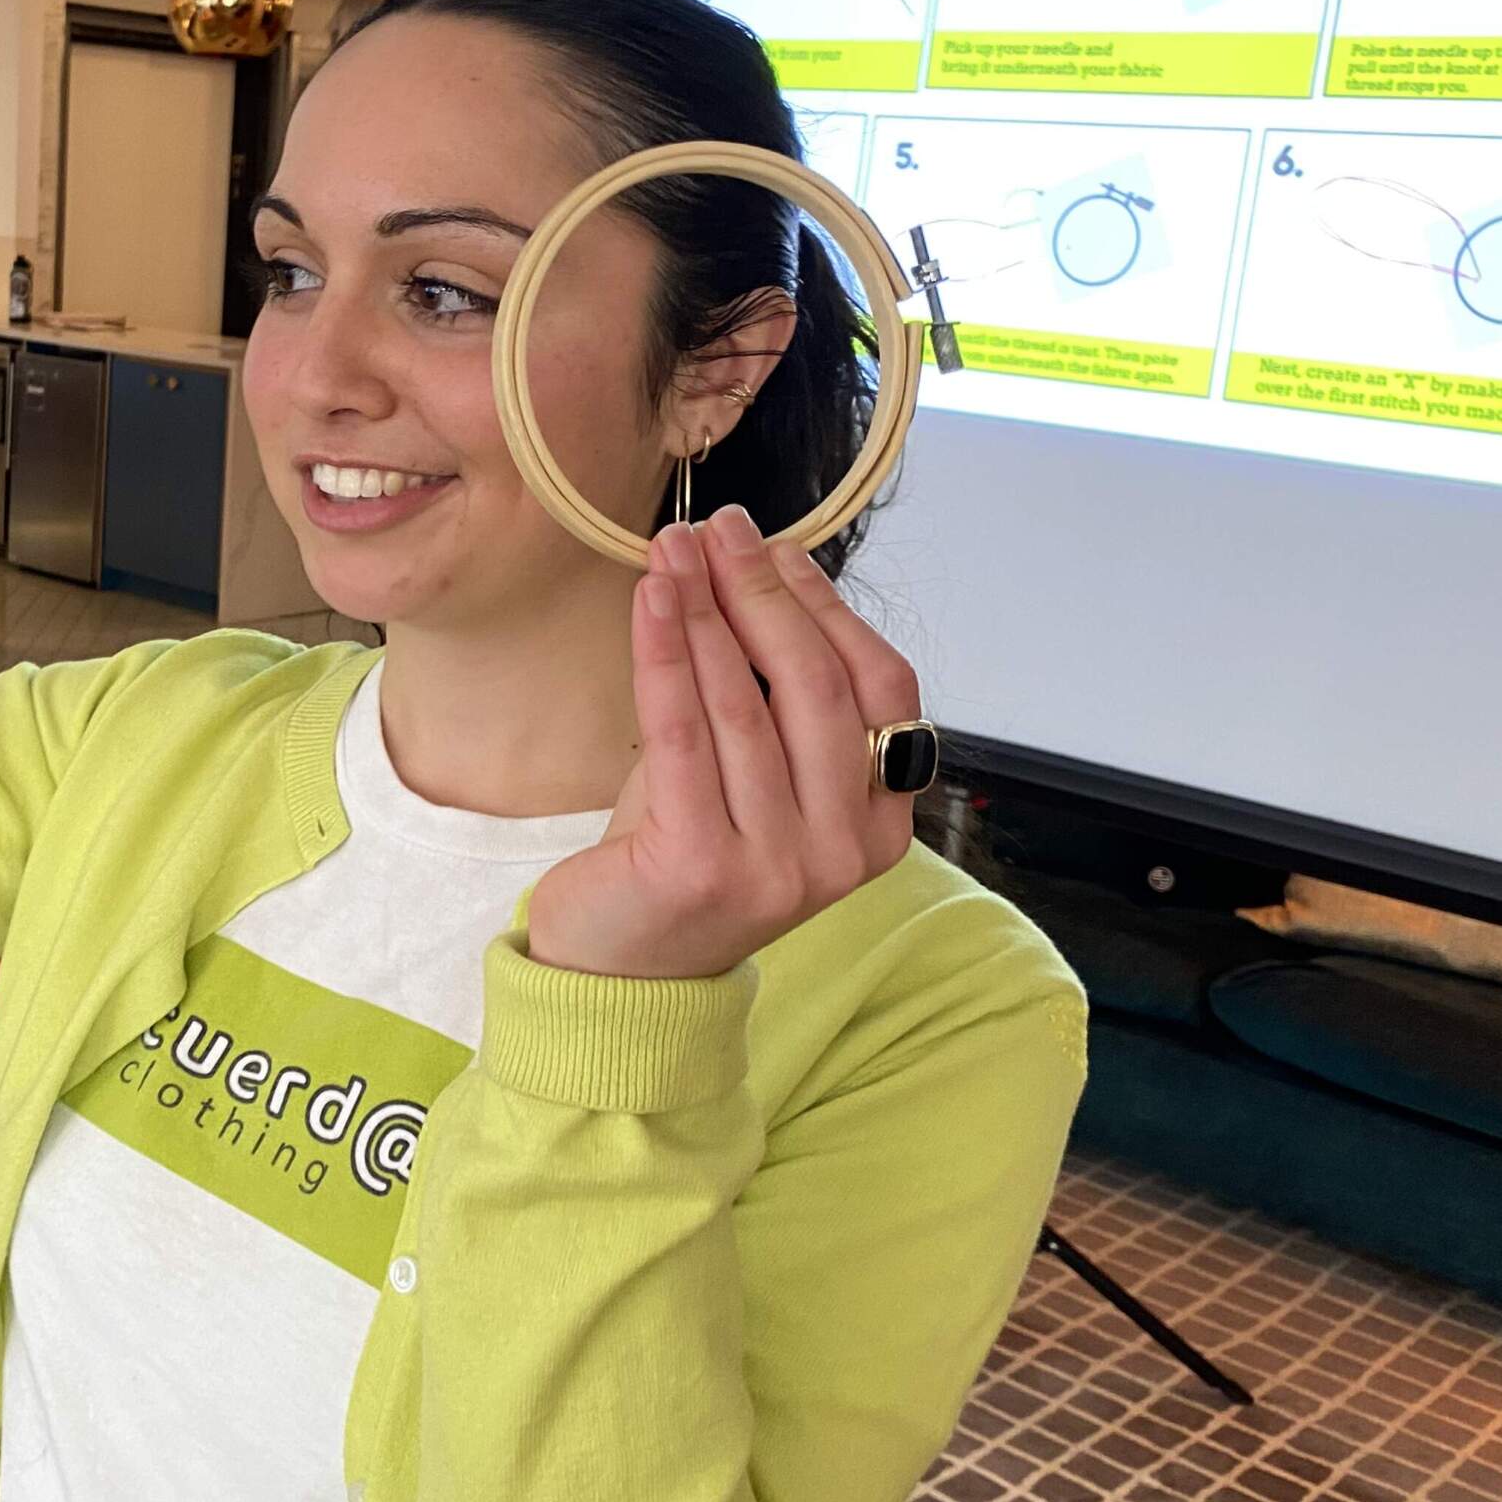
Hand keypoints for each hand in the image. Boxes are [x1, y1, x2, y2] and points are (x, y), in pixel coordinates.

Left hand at [525, 506, 923, 982]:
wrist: (619, 971)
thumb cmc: (683, 853)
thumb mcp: (748, 771)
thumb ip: (772, 695)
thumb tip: (757, 569)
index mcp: (879, 826)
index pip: (881, 692)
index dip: (829, 610)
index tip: (776, 549)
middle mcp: (843, 852)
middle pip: (817, 688)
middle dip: (764, 594)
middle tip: (718, 530)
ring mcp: (780, 868)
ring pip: (746, 703)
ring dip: (704, 610)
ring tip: (671, 550)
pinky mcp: (703, 867)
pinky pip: (683, 732)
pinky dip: (665, 653)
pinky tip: (648, 600)